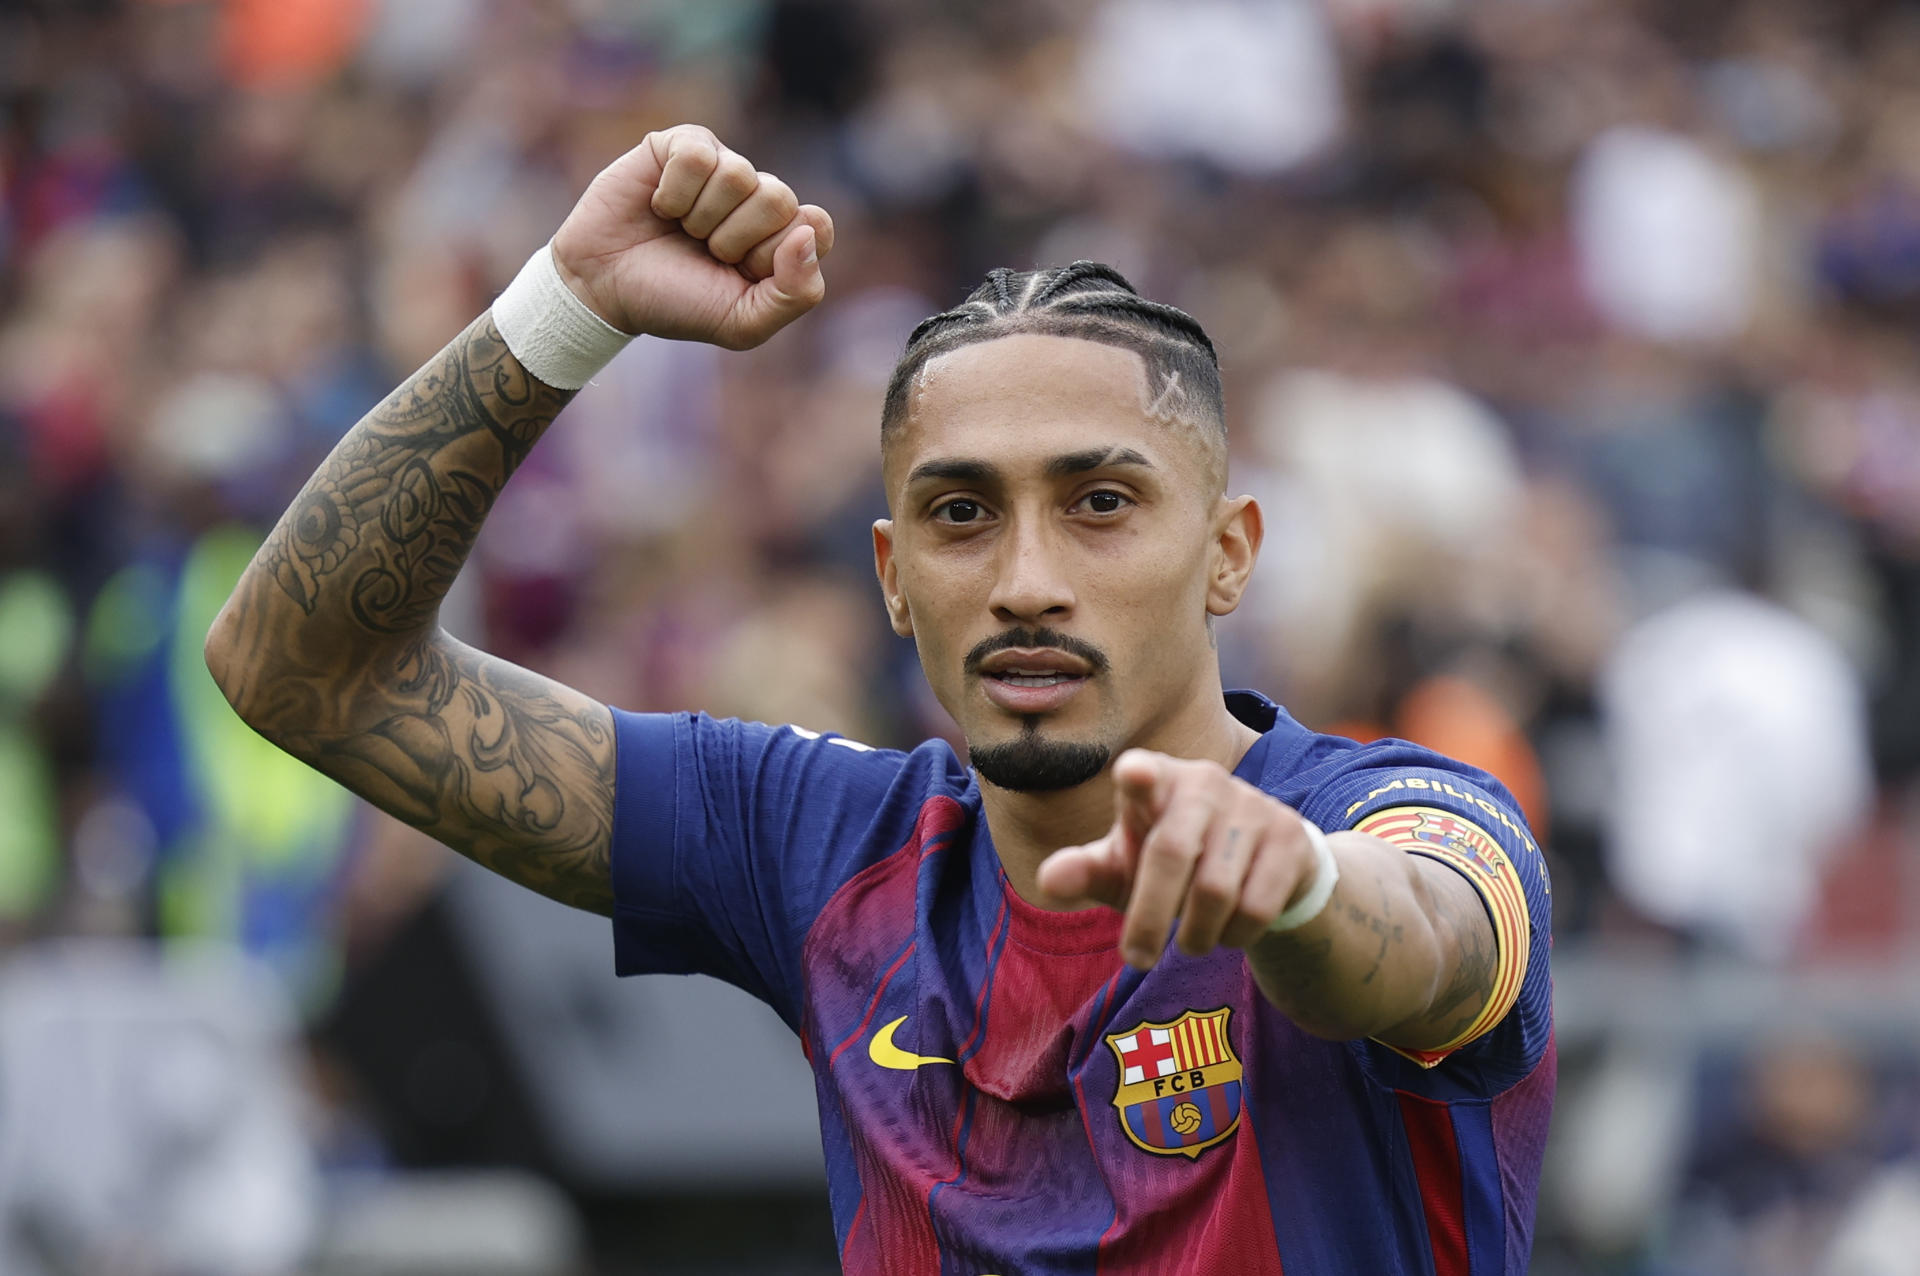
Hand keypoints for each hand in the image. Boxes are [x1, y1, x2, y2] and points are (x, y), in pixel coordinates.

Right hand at [550, 124, 835, 348]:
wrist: (604, 287)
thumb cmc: (675, 303)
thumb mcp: (742, 323)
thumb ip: (796, 294)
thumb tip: (809, 231)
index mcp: (782, 237)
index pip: (816, 226)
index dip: (777, 255)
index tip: (744, 272)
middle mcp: (758, 197)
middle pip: (779, 198)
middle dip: (736, 239)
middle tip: (707, 252)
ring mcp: (722, 167)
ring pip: (739, 175)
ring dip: (701, 218)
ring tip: (682, 230)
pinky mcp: (683, 145)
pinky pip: (700, 156)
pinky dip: (675, 192)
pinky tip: (660, 206)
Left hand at [1036, 749, 1319, 968]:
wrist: (1259, 863)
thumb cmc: (1170, 862)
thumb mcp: (1124, 866)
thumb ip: (1085, 871)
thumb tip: (1048, 880)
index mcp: (1154, 780)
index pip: (1142, 772)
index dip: (1138, 776)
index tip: (1132, 774)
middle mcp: (1204, 782)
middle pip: (1171, 853)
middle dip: (1149, 917)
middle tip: (1136, 959)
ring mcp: (1252, 806)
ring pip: (1216, 890)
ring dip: (1196, 934)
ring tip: (1189, 942)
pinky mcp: (1290, 837)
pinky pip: (1257, 906)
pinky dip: (1234, 935)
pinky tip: (1227, 932)